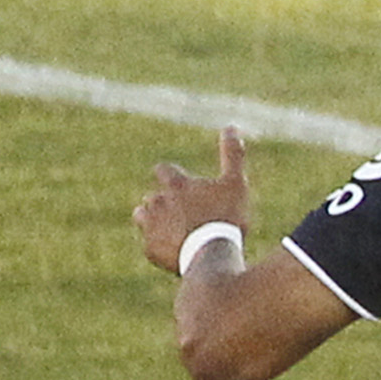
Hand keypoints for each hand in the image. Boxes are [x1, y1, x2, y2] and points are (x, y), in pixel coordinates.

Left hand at [136, 126, 252, 274]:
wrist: (212, 253)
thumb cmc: (225, 216)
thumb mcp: (235, 183)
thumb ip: (232, 155)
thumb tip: (231, 126)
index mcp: (175, 184)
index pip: (164, 170)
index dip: (172, 177)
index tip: (183, 186)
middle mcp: (156, 201)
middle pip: (152, 197)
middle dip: (163, 203)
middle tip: (184, 215)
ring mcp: (150, 226)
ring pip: (144, 219)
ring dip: (156, 223)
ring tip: (177, 233)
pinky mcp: (150, 249)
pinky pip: (151, 247)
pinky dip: (161, 248)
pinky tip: (178, 252)